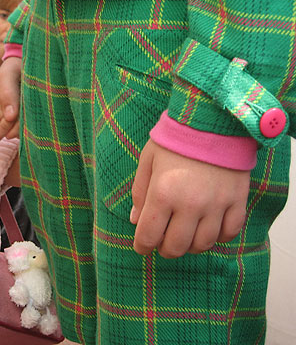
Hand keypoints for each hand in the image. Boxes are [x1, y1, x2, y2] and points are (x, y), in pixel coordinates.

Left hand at [130, 140, 249, 257]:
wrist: (212, 122)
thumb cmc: (175, 140)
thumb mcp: (148, 161)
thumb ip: (140, 193)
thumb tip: (135, 221)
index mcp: (163, 193)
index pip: (149, 236)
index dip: (142, 246)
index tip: (142, 246)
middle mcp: (190, 204)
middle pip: (176, 247)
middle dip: (164, 249)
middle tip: (161, 242)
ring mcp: (216, 205)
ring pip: (203, 244)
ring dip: (190, 246)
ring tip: (183, 235)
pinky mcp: (236, 201)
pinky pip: (229, 233)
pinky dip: (217, 237)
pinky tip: (207, 227)